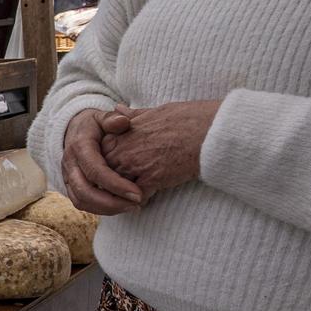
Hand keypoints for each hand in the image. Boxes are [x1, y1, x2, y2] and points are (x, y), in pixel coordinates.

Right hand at [62, 108, 143, 214]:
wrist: (71, 130)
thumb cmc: (93, 125)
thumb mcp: (101, 117)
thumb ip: (111, 119)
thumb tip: (123, 121)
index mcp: (79, 147)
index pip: (95, 171)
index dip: (116, 185)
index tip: (138, 193)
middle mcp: (70, 164)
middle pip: (85, 192)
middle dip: (112, 203)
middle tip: (137, 204)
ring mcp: (67, 177)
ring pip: (82, 201)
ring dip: (107, 209)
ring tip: (132, 207)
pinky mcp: (70, 186)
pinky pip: (81, 203)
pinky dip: (100, 209)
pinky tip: (120, 206)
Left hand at [98, 99, 221, 197]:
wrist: (209, 130)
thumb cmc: (186, 118)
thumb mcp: (154, 111)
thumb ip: (132, 115)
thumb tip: (118, 109)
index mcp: (122, 133)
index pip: (101, 152)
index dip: (107, 161)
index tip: (114, 166)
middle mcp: (124, 149)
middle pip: (104, 171)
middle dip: (109, 180)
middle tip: (115, 188)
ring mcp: (136, 165)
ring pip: (117, 186)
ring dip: (122, 194)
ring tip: (128, 199)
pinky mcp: (152, 180)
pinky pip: (137, 197)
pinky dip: (139, 202)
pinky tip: (144, 202)